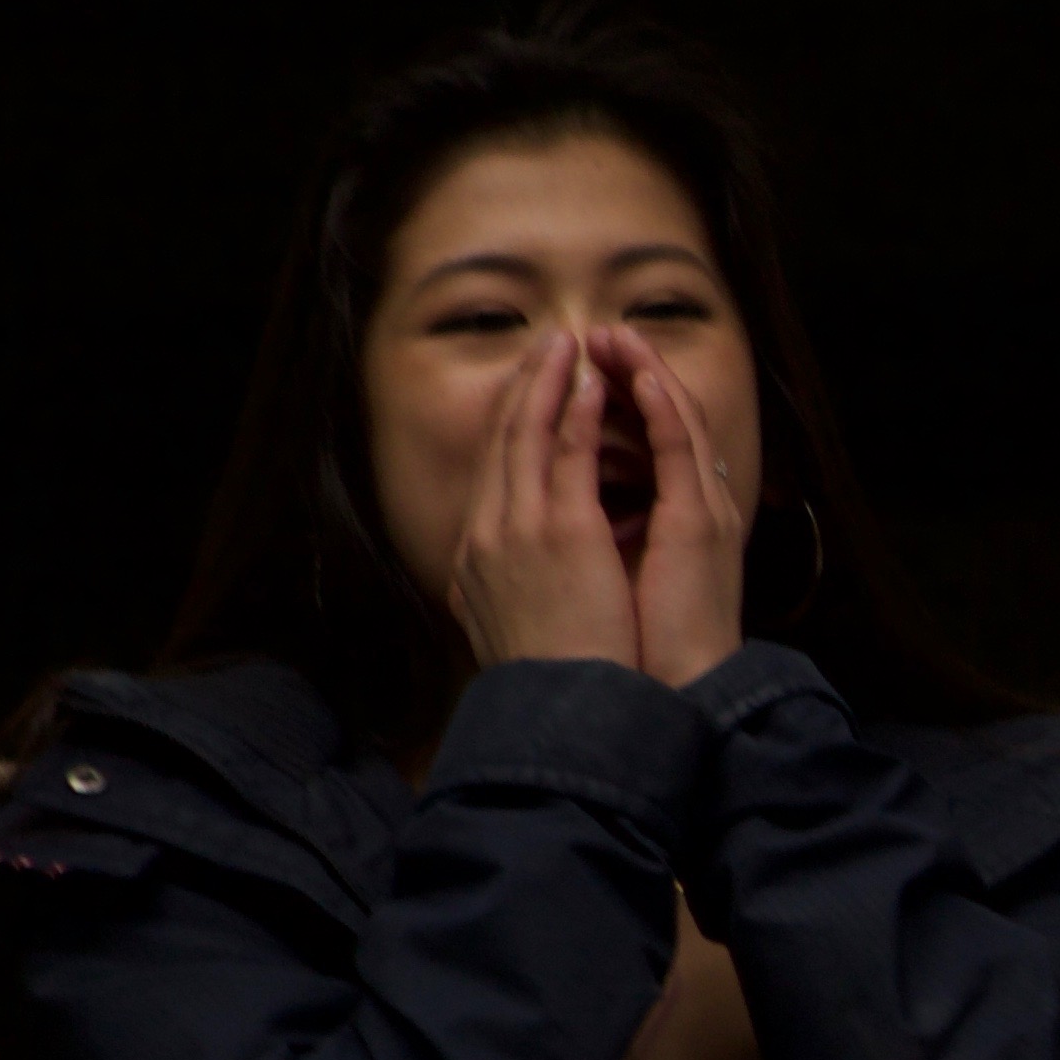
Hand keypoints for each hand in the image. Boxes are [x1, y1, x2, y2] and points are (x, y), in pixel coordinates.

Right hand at [451, 332, 645, 671]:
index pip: (489, 479)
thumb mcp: (510, 631)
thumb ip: (506, 594)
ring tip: (563, 345)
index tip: (525, 397)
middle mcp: (484, 538)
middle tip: (543, 348)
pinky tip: (586, 381)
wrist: (562, 714)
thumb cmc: (552, 685)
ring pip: (523, 436)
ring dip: (544, 384)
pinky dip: (572, 411)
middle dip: (521, 392)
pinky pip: (562, 452)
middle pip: (497, 446)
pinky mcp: (558, 530)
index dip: (507, 431)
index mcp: (474, 564)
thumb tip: (502, 585)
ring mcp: (515, 530)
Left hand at [592, 328, 750, 688]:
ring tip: (613, 334)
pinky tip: (637, 373)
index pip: (638, 442)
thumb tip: (544, 522)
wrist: (665, 695)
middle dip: (622, 371)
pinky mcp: (701, 521)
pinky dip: (660, 405)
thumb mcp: (601, 581)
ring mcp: (702, 510)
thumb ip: (587, 543)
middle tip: (589, 332)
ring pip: (675, 418)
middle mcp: (692, 505)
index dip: (607, 401)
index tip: (570, 370)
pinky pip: (681, 447)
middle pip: (659, 418)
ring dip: (644, 369)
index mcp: (668, 520)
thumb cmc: (632, 652)